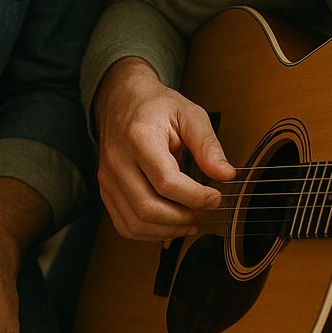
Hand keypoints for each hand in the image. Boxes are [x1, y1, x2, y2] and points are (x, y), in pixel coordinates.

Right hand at [94, 56, 234, 241]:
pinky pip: (124, 225)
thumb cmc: (157, 106)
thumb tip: (226, 175)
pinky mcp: (106, 189)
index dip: (195, 197)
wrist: (122, 98)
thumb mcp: (189, 114)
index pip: (166, 182)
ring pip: (135, 223)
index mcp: (139, 137)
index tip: (215, 197)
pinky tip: (170, 226)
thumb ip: (208, 145)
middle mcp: (118, 160)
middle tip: (203, 211)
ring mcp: (108, 177)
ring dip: (167, 230)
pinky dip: (149, 234)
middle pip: (148, 208)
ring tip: (190, 221)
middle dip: (183, 217)